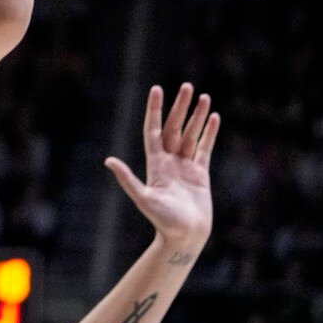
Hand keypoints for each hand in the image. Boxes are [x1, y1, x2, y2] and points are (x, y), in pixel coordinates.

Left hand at [105, 83, 217, 249]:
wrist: (185, 236)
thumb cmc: (163, 220)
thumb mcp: (143, 198)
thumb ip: (128, 179)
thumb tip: (109, 161)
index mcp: (155, 163)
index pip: (154, 129)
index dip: (155, 110)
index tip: (157, 89)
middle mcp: (169, 161)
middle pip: (174, 127)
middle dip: (180, 107)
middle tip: (186, 86)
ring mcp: (185, 166)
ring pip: (191, 135)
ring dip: (197, 116)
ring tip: (204, 97)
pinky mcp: (200, 174)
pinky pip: (205, 148)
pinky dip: (209, 133)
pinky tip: (213, 118)